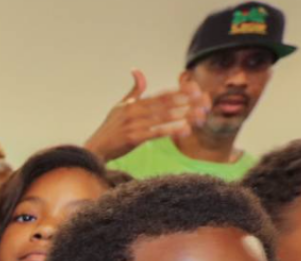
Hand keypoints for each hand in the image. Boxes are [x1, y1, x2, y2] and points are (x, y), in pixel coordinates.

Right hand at [82, 70, 211, 161]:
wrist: (96, 150)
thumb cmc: (110, 129)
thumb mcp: (120, 106)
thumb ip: (134, 90)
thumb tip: (137, 70)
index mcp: (133, 104)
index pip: (161, 95)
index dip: (179, 92)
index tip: (196, 89)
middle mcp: (134, 112)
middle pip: (165, 105)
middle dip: (186, 102)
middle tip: (204, 101)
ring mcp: (133, 125)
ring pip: (163, 118)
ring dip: (183, 116)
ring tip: (200, 115)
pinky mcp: (133, 138)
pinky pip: (157, 132)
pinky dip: (171, 130)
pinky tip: (185, 129)